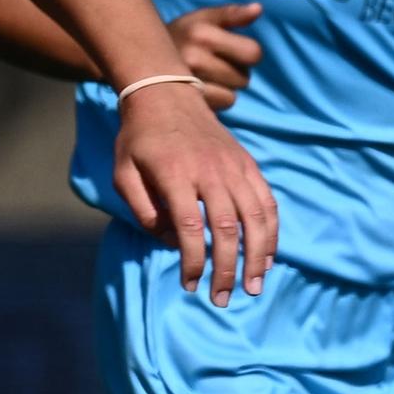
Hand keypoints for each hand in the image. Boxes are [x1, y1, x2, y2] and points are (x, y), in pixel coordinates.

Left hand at [112, 80, 279, 304]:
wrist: (166, 94)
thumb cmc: (139, 139)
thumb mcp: (123, 173)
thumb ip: (142, 211)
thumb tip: (173, 242)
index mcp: (176, 175)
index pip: (191, 228)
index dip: (193, 262)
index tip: (190, 285)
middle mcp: (210, 171)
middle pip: (227, 228)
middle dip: (227, 269)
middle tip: (222, 299)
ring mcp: (233, 167)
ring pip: (255, 217)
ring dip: (256, 257)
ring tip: (253, 287)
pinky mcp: (247, 164)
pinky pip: (266, 202)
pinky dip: (270, 232)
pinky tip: (267, 258)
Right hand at [168, 2, 262, 110]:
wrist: (140, 58)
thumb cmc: (180, 36)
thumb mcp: (203, 19)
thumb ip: (232, 14)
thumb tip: (258, 9)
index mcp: (203, 33)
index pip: (253, 53)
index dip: (249, 55)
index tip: (235, 52)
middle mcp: (194, 57)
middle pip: (244, 78)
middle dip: (235, 74)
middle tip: (215, 66)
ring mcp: (187, 84)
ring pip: (232, 96)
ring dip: (225, 90)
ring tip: (206, 79)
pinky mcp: (184, 103)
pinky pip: (218, 108)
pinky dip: (214, 103)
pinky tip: (200, 92)